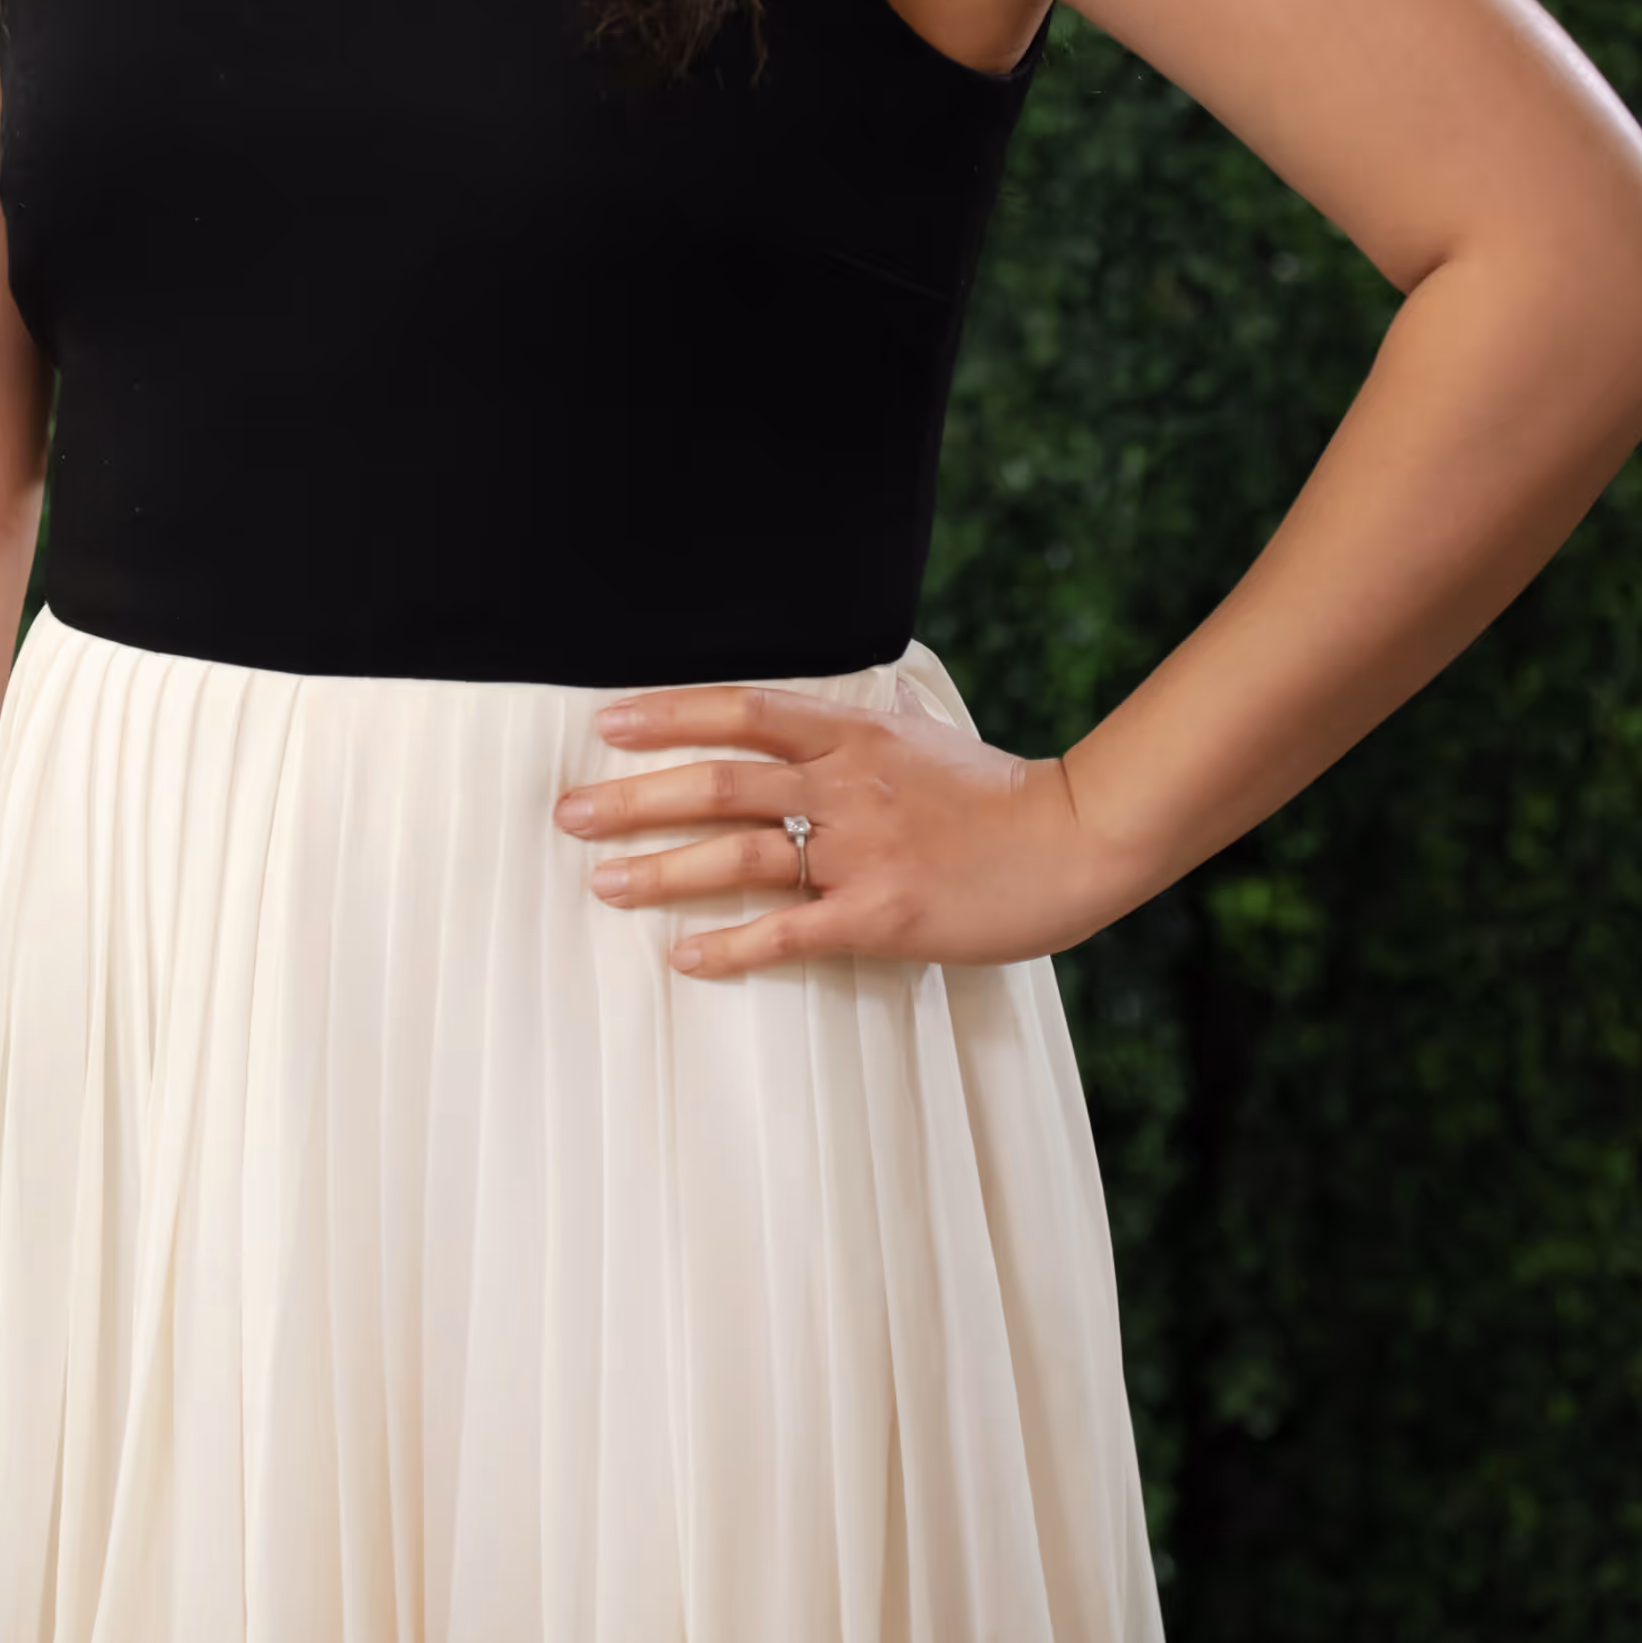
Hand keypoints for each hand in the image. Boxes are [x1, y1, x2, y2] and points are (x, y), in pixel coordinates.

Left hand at [552, 679, 1113, 979]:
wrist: (1072, 841)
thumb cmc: (1001, 792)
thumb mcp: (934, 735)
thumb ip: (889, 714)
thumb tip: (878, 685)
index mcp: (854, 733)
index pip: (741, 711)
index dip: (669, 715)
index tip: (607, 725)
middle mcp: (845, 785)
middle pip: (718, 782)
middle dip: (634, 797)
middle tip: (569, 813)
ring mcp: (861, 851)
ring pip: (739, 854)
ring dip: (661, 869)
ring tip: (602, 883)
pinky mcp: (881, 915)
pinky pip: (788, 929)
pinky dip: (730, 943)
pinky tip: (683, 957)